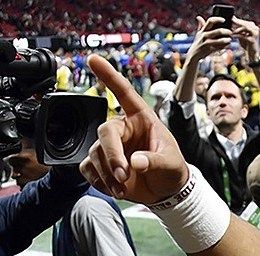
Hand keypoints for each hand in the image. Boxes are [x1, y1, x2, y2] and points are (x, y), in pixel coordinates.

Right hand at [80, 54, 187, 203]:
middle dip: (112, 155)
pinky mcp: (101, 165)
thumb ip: (154, 161)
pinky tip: (115, 189)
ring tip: (124, 187)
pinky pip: (87, 169)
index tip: (93, 59)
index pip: (124, 93)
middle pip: (105, 132)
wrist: (167, 192)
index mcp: (142, 119)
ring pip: (95, 154)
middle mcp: (123, 129)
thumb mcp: (171, 162)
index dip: (109, 76)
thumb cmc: (172, 169)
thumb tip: (135, 162)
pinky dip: (99, 181)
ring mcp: (111, 147)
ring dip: (107, 174)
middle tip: (124, 175)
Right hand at [185, 16, 232, 61]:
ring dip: (227, 40)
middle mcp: (204, 35)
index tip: (224, 20)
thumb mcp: (198, 34)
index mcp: (203, 30)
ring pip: (220, 40)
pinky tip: (227, 45)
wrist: (194, 54)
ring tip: (230, 39)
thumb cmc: (198, 43)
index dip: (218, 19)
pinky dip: (224, 46)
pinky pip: (219, 48)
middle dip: (226, 31)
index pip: (210, 21)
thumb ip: (200, 25)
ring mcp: (206, 43)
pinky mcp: (209, 50)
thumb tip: (199, 17)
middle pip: (218, 31)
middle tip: (230, 32)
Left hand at [232, 17, 259, 58]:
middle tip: (230, 20)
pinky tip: (232, 35)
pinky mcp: (253, 39)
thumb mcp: (241, 34)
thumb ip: (237, 28)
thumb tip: (232, 20)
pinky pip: (244, 35)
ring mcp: (255, 33)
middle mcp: (255, 28)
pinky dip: (237, 35)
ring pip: (245, 28)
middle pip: (244, 23)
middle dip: (236, 22)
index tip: (230, 18)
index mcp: (253, 26)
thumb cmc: (246, 44)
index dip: (237, 20)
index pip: (244, 21)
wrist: (252, 53)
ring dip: (237, 29)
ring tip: (231, 29)